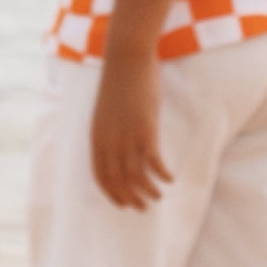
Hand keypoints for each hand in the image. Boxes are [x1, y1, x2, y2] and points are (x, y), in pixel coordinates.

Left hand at [89, 50, 171, 211]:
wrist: (126, 59)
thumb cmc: (118, 82)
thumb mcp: (106, 111)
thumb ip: (109, 131)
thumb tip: (117, 146)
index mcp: (96, 137)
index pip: (101, 176)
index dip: (112, 194)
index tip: (123, 204)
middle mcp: (109, 141)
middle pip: (118, 181)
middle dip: (130, 198)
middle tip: (143, 208)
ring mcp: (127, 136)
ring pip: (136, 175)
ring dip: (148, 191)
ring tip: (158, 197)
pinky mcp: (145, 129)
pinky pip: (153, 161)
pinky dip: (162, 174)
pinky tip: (171, 179)